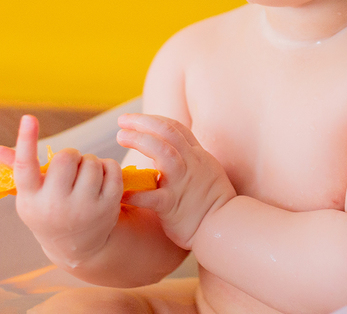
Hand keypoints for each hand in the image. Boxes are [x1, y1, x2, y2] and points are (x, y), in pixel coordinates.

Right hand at [0, 115, 125, 267]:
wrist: (77, 247)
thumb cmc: (48, 210)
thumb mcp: (30, 194)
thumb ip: (14, 168)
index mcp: (30, 199)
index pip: (25, 166)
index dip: (26, 140)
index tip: (28, 118)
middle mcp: (55, 206)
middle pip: (66, 157)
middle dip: (70, 156)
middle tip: (69, 169)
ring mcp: (83, 209)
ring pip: (91, 162)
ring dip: (89, 162)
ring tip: (83, 178)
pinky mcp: (108, 207)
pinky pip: (112, 168)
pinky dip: (108, 167)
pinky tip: (101, 181)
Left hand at [116, 113, 235, 249]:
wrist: (225, 226)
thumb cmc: (215, 202)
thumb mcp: (208, 171)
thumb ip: (191, 159)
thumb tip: (173, 150)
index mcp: (197, 156)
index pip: (175, 128)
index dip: (154, 120)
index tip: (136, 120)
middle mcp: (191, 164)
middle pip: (167, 133)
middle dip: (143, 122)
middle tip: (122, 121)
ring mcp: (181, 183)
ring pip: (163, 152)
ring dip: (140, 140)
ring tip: (121, 136)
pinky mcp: (172, 205)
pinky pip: (152, 196)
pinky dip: (135, 193)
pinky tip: (121, 191)